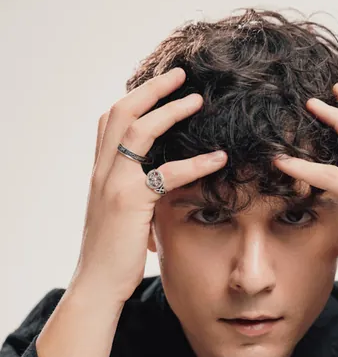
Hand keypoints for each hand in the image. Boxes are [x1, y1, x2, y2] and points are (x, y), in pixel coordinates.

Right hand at [70, 67, 226, 305]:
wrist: (98, 282)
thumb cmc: (113, 250)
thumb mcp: (120, 213)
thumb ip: (136, 192)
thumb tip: (158, 185)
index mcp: (100, 171)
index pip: (109, 121)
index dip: (133, 98)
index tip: (158, 87)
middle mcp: (102, 170)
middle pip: (122, 112)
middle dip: (151, 89)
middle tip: (180, 74)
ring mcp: (114, 183)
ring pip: (139, 130)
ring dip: (170, 110)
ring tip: (198, 100)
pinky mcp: (131, 201)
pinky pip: (168, 173)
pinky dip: (197, 163)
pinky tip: (220, 158)